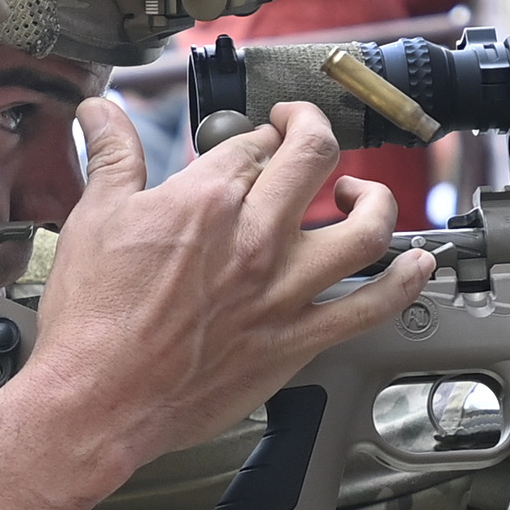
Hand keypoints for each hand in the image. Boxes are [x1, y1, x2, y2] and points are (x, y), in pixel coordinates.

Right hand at [9, 96, 429, 485]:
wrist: (100, 398)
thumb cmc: (94, 320)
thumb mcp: (93, 218)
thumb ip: (111, 156)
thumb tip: (99, 110)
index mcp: (206, 199)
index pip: (250, 143)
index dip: (250, 135)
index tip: (245, 145)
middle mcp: (256, 238)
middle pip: (313, 159)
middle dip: (310, 132)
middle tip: (301, 134)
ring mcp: (283, 290)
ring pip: (364, 227)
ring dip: (373, 197)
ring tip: (359, 192)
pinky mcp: (296, 340)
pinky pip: (371, 307)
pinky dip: (405, 281)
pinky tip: (416, 263)